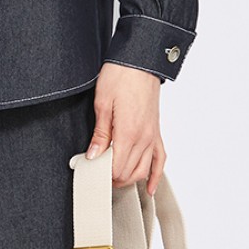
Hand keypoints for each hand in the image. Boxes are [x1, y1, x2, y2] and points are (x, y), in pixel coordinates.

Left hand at [86, 62, 165, 195]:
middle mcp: (144, 138)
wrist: (140, 61)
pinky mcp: (156, 132)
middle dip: (112, 178)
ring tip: (113, 179)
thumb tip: (93, 156)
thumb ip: (100, 134)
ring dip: (129, 178)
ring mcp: (153, 136)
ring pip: (144, 170)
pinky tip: (149, 188)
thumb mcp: (102, 103)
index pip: (116, 168)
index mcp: (129, 132)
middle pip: (129, 173)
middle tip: (96, 173)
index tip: (88, 170)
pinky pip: (160, 160)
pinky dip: (155, 176)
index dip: (101, 173)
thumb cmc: (120, 76)